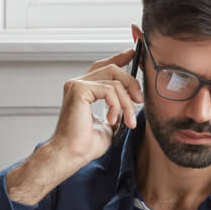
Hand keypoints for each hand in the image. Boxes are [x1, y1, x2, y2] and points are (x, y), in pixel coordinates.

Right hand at [48, 47, 143, 167]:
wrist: (71, 154)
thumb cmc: (84, 144)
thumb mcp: (110, 123)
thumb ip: (117, 108)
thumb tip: (132, 101)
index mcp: (84, 90)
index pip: (103, 66)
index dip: (120, 58)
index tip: (134, 54)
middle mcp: (78, 84)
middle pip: (112, 69)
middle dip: (131, 83)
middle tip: (139, 101)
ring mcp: (77, 85)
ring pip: (114, 82)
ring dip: (127, 103)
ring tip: (128, 121)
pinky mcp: (79, 89)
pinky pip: (109, 90)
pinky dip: (116, 106)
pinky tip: (112, 120)